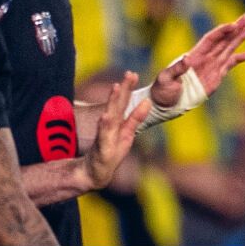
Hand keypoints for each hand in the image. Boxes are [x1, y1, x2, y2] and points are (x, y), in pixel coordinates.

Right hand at [84, 71, 150, 189]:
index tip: (132, 73)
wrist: (96, 171)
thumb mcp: (128, 133)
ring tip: (116, 87)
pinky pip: (103, 135)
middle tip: (129, 74)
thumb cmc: (112, 150)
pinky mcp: (102, 147)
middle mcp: (110, 124)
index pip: (123, 101)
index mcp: (118, 121)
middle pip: (118, 103)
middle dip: (124, 89)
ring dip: (112, 101)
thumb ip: (136, 118)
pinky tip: (105, 116)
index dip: (128, 87)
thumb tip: (148, 102)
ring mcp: (105, 134)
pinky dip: (104, 125)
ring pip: (110, 114)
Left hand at [150, 13, 244, 107]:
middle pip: (223, 40)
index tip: (233, 24)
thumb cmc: (163, 89)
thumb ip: (177, 69)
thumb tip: (187, 59)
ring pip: (228, 49)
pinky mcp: (215, 78)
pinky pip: (229, 65)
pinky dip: (238, 59)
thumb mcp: (166, 78)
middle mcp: (204, 58)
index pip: (211, 39)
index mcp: (193, 55)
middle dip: (235, 29)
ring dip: (240, 39)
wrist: (166, 103)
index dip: (222, 31)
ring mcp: (211, 67)